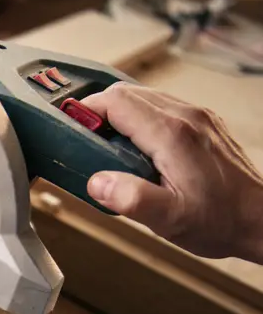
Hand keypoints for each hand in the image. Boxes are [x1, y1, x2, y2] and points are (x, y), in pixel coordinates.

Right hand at [83, 82, 262, 262]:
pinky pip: (160, 108)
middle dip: (97, 113)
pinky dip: (138, 121)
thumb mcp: (168, 219)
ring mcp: (196, 117)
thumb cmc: (220, 220)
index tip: (70, 130)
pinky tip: (135, 150)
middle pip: (126, 93)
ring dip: (117, 116)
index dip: (86, 112)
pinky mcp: (202, 124)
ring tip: (106, 149)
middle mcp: (186, 117)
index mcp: (172, 135)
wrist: (260, 219)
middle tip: (83, 142)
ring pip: (143, 97)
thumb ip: (129, 199)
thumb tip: (97, 182)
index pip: (116, 101)